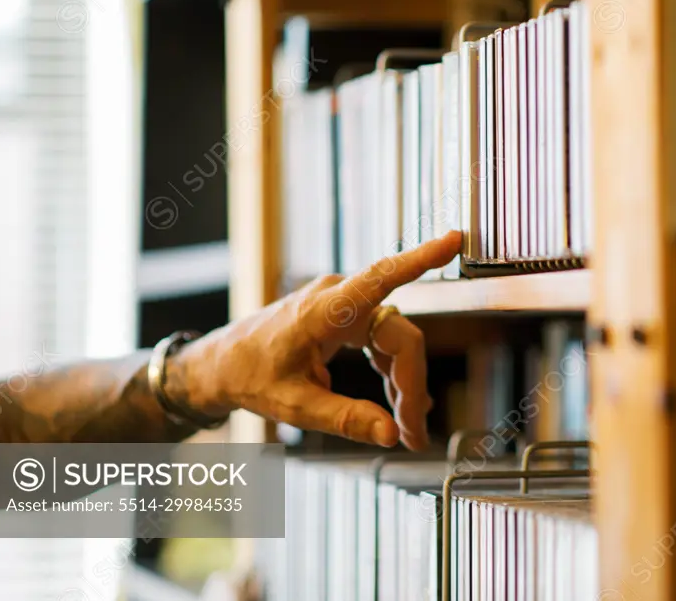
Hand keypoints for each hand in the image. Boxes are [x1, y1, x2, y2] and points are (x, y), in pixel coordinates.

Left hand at [168, 231, 461, 450]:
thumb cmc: (249, 376)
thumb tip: (390, 435)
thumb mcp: (294, 405)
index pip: (382, 278)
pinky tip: (395, 402)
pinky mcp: (346, 318)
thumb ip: (345, 419)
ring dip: (404, 384)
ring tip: (405, 428)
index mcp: (325, 310)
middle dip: (412, 386)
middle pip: (400, 336)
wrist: (221, 364)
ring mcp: (344, 307)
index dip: (422, 259)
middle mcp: (340, 299)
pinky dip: (392, 373)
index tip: (454, 239)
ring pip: (396, 341)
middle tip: (413, 433)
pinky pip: (383, 341)